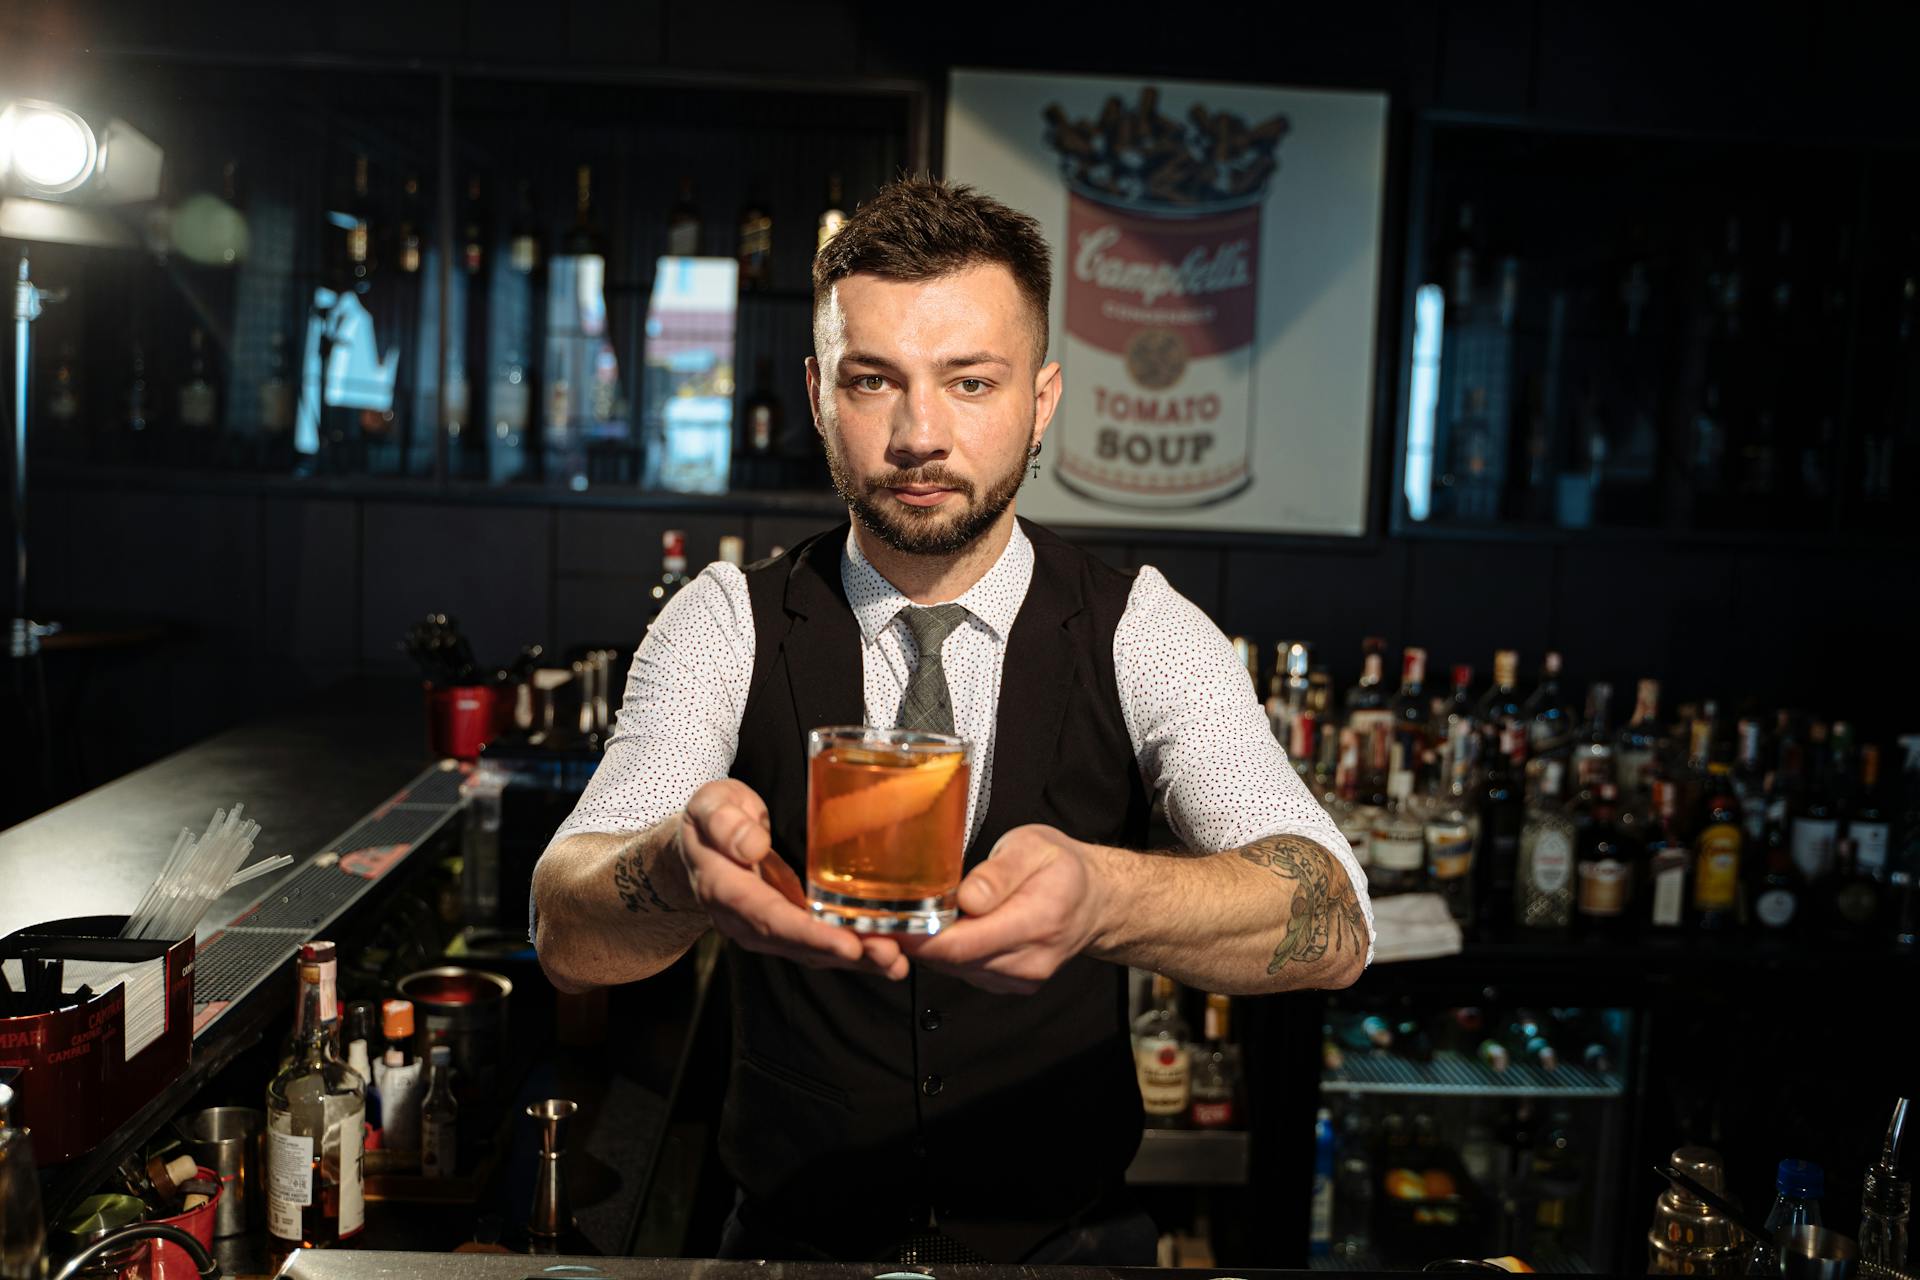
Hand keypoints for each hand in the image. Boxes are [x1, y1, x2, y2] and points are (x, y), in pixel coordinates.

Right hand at [676, 779, 907, 979]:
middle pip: (797, 944)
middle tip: (888, 955)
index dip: (809, 934)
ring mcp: (767, 928)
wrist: (699, 847)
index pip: (769, 917)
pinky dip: (853, 952)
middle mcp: (746, 920)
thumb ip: (724, 822)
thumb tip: (753, 845)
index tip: (846, 943)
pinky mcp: (787, 927)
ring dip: (856, 959)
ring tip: (895, 961)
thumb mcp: (709, 806)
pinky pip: (818, 944)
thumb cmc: (710, 820)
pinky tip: (887, 954)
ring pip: (811, 951)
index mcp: (725, 889)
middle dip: (844, 952)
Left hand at [902, 824, 1109, 994]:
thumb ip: (998, 873)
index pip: (962, 944)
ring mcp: (1021, 978)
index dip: (917, 937)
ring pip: (954, 969)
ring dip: (929, 946)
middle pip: (952, 960)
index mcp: (1037, 920)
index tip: (887, 920)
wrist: (1095, 900)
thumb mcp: (1032, 847)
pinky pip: (965, 972)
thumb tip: (966, 898)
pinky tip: (944, 929)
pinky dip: (947, 953)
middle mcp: (1029, 960)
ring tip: (913, 916)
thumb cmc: (1060, 867)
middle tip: (883, 915)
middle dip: (913, 940)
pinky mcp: (1012, 985)